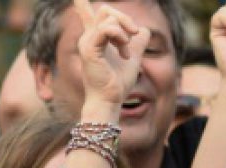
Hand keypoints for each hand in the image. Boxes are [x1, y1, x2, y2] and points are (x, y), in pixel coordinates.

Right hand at [74, 0, 148, 117]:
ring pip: (107, 16)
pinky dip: (119, 35)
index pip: (87, 15)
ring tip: (126, 52)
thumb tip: (144, 30)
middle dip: (125, 18)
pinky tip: (123, 50)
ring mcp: (87, 42)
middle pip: (105, 10)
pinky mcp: (89, 49)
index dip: (82, 5)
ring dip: (124, 31)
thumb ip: (137, 42)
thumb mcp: (133, 57)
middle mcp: (88, 38)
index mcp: (96, 39)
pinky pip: (106, 29)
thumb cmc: (118, 82)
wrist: (111, 99)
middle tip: (134, 35)